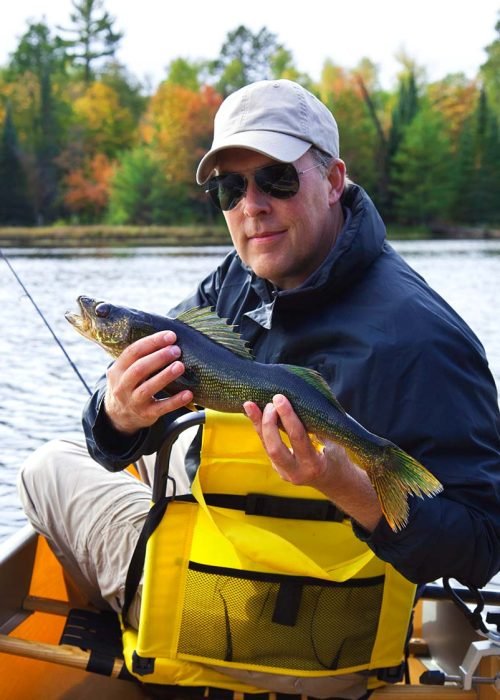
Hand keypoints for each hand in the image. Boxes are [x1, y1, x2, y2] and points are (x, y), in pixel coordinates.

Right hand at [104, 330, 192, 434]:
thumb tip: (168, 338)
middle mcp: (122, 386)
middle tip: (176, 350)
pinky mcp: (146, 415)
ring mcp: (133, 402)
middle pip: (139, 369)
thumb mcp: (125, 371)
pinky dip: (176, 401)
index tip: (170, 336)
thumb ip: (140, 357)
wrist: (118, 416)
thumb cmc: (129, 385)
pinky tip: (188, 393)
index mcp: (117, 370)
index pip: (132, 352)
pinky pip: (161, 408)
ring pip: (147, 389)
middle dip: (159, 357)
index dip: (152, 342)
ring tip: (180, 366)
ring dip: (165, 376)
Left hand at [243, 394, 382, 531]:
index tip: (280, 399)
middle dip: (268, 423)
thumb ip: (320, 427)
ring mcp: (284, 473)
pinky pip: (266, 447)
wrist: (334, 482)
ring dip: (257, 424)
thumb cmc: (337, 457)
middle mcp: (297, 472)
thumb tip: (305, 401)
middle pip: (275, 447)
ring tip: (250, 405)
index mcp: (315, 464)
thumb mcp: (335, 443)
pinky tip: (253, 414)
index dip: (288, 417)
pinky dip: (260, 429)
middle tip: (269, 402)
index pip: (298, 438)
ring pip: (266, 447)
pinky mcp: (278, 468)